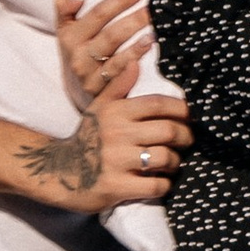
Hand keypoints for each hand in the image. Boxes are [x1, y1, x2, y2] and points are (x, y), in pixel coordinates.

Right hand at [16, 86, 190, 212]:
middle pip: (168, 131)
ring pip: (165, 158)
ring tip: (174, 161)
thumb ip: (118, 86)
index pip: (157, 104)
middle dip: (185, 136)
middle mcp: (117, 133)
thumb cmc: (87, 137)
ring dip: (176, 161)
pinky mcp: (118, 187)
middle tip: (187, 140)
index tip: (189, 116)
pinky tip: (162, 180)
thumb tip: (136, 63)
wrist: (60, 170)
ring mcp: (117, 161)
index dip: (180, 109)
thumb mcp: (99, 108)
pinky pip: (155, 185)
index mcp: (115, 111)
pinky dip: (165, 183)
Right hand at [56, 0, 148, 108]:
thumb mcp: (65, 28)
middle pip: (111, 36)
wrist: (75, 90)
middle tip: (153, 10)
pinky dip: (134, 68)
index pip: (98, 14)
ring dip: (137, 47)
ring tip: (153, 34)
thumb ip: (65, 7)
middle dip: (134, 21)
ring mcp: (92, 78)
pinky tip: (147, 57)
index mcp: (70, 37)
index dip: (120, 1)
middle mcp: (79, 58)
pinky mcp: (103, 95)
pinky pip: (121, 80)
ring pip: (117, 60)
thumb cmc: (76, 50)